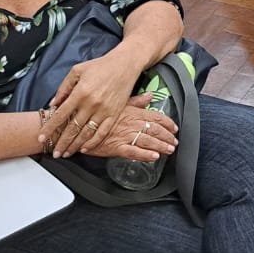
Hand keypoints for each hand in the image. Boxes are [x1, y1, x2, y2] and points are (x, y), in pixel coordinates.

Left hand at [43, 52, 139, 157]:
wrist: (125, 64)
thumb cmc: (100, 66)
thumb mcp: (77, 70)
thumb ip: (64, 88)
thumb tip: (53, 103)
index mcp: (80, 92)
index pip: (61, 114)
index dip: (50, 128)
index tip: (41, 137)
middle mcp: (91, 103)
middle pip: (73, 128)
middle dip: (62, 143)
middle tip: (54, 153)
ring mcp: (104, 110)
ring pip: (86, 133)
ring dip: (75, 145)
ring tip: (66, 153)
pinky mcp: (114, 114)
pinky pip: (102, 132)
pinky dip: (93, 142)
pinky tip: (85, 148)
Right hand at [64, 93, 180, 161]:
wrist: (78, 124)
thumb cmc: (96, 112)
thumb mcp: (118, 102)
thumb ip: (135, 101)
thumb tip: (149, 95)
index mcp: (132, 111)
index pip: (155, 116)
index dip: (167, 123)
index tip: (175, 128)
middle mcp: (130, 122)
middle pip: (154, 129)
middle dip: (167, 136)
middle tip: (175, 142)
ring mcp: (123, 135)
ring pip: (147, 141)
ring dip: (161, 146)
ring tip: (169, 150)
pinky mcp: (115, 147)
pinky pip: (133, 152)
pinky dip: (145, 155)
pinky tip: (154, 157)